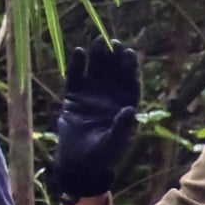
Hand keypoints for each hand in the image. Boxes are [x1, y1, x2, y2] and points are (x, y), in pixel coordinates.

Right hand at [49, 42, 140, 200]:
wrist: (79, 164)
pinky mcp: (74, 97)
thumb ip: (122, 127)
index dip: (131, 68)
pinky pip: (76, 78)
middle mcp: (110, 98)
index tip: (130, 54)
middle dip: (115, 58)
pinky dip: (77, 65)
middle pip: (114, 73)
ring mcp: (92, 96)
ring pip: (96, 72)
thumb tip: (130, 109)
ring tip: (98, 40)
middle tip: (114, 41)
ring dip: (98, 57)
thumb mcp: (115, 142)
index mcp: (125, 106)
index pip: (130, 83)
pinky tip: (78, 51)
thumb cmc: (102, 156)